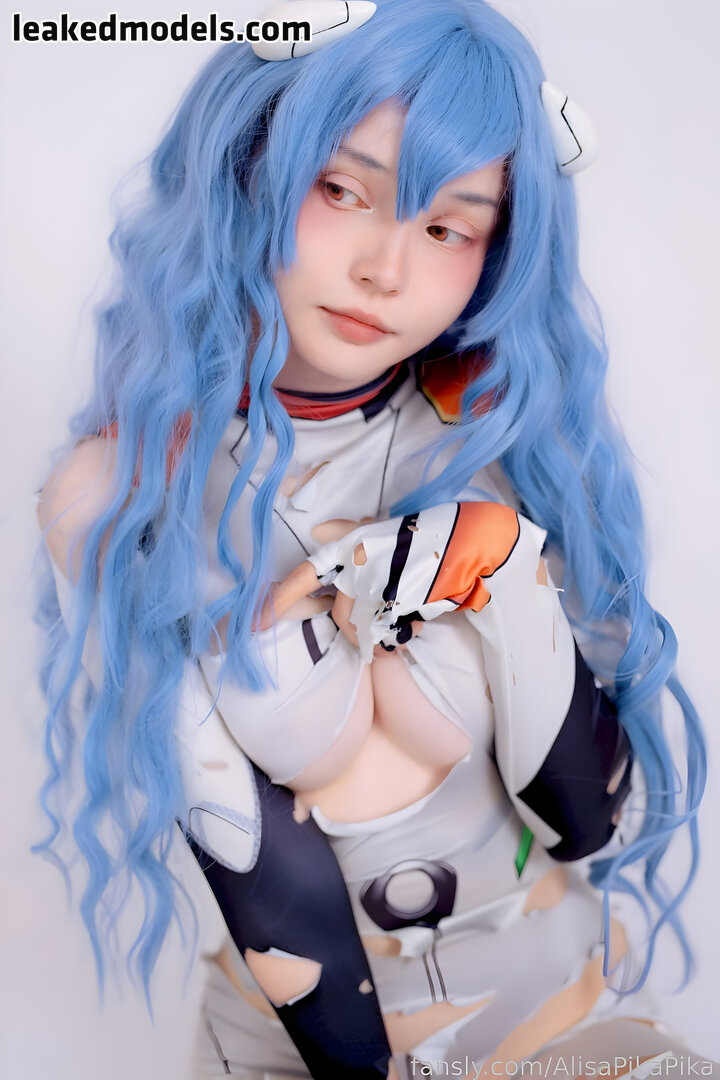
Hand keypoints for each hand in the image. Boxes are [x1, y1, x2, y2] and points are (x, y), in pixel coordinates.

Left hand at [265, 503, 519, 658]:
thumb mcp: (386, 529)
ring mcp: (377, 587)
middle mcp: (358, 565)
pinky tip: (419, 620)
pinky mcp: (397, 606)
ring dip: (382, 633)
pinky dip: (400, 637)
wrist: (474, 543)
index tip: (251, 623)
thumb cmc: (431, 535)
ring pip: (363, 629)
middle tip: (385, 624)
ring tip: (408, 618)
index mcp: (352, 543)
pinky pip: (386, 636)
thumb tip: (317, 530)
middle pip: (342, 616)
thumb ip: (351, 533)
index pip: (304, 575)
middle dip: (360, 629)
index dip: (276, 601)